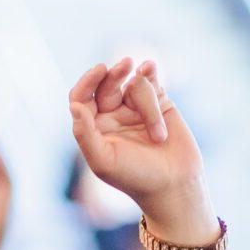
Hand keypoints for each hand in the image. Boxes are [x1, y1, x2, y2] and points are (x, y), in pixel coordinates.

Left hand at [67, 59, 210, 240]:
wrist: (175, 185)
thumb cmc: (137, 177)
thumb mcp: (104, 161)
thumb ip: (85, 135)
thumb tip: (73, 106)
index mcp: (94, 128)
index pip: (82, 97)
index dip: (88, 81)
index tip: (100, 70)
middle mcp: (112, 115)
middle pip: (106, 84)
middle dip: (115, 74)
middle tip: (126, 64)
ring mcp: (135, 108)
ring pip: (134, 84)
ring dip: (147, 104)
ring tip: (159, 134)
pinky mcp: (159, 103)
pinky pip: (152, 81)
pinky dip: (151, 72)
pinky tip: (151, 65)